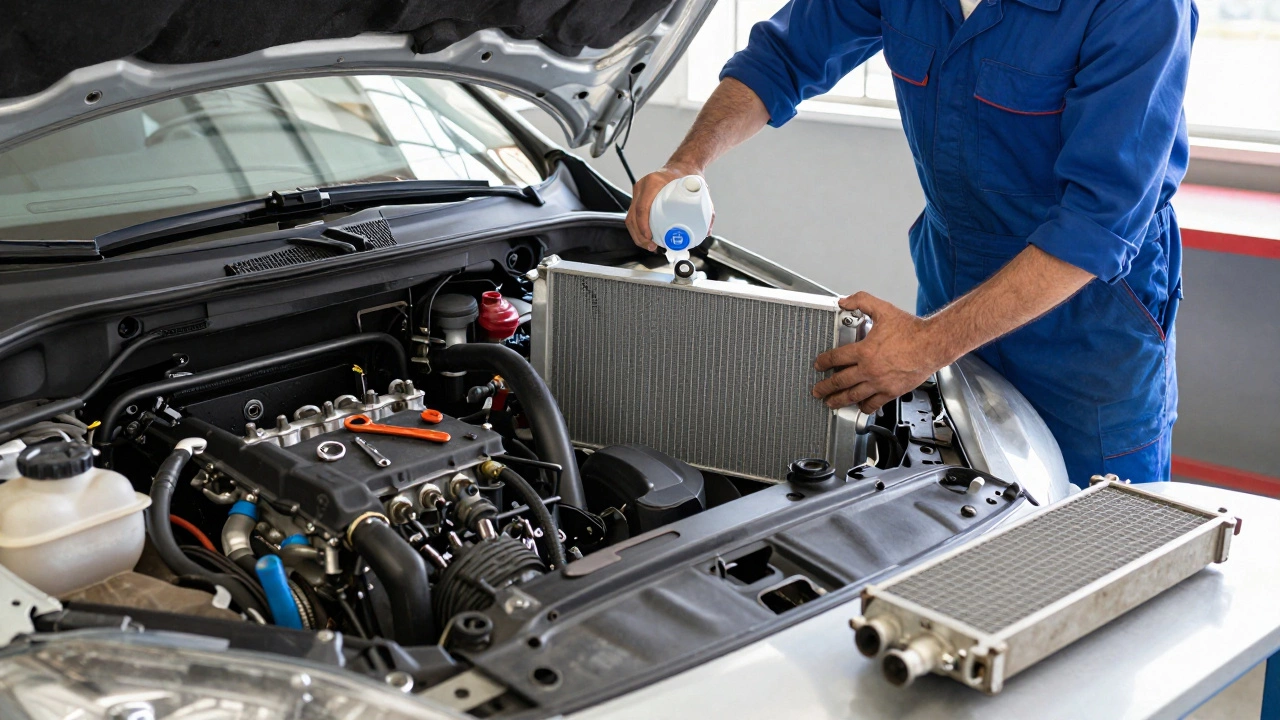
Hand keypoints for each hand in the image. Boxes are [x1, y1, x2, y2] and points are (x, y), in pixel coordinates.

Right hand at [625, 163, 700, 251]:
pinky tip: (647, 238)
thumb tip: (706, 231)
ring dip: (637, 235)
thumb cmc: (686, 175)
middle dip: (640, 235)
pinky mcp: (639, 198)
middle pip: (633, 216)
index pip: (642, 207)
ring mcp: (639, 193)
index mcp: (654, 182)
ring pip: (631, 218)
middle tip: (651, 246)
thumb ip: (706, 210)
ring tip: (649, 246)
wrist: (682, 166)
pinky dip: (639, 229)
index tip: (649, 237)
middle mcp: (643, 187)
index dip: (643, 225)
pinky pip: (634, 216)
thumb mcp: (698, 190)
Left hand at [811, 292, 952, 412]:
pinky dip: (864, 407)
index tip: (818, 365)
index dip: (823, 362)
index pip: (835, 358)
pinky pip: (873, 404)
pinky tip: (859, 406)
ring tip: (831, 403)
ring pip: (853, 396)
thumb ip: (862, 301)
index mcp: (864, 351)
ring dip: (839, 400)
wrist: (933, 344)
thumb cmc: (912, 330)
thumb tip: (845, 301)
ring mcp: (880, 383)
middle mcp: (869, 370)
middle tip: (817, 390)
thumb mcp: (883, 309)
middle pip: (840, 381)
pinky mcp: (892, 392)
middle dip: (825, 387)